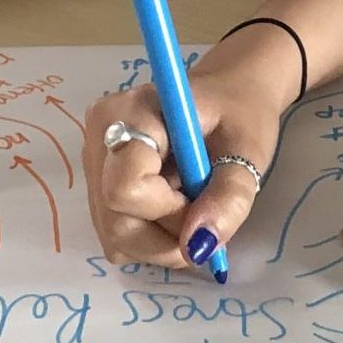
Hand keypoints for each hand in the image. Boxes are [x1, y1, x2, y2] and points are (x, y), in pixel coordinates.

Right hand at [81, 26, 306, 271]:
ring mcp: (94, 164)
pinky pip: (117, 235)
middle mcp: (100, 137)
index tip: (202, 195)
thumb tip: (198, 247)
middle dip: (168, 235)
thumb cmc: (240, 112)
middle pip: (116, 222)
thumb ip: (228, 197)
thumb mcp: (248, 150)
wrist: (227, 95)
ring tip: (193, 206)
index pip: (125, 189)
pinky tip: (173, 207)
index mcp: (131, 113)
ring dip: (162, 241)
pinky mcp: (98, 186)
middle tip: (205, 212)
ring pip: (115, 236)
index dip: (168, 211)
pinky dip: (151, 237)